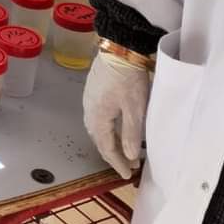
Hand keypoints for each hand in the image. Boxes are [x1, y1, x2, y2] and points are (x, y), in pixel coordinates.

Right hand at [83, 51, 149, 179]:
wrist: (118, 48)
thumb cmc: (128, 78)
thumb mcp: (135, 108)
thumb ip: (131, 134)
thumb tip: (130, 156)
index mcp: (98, 117)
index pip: (106, 147)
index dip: (117, 163)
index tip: (127, 174)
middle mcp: (89, 110)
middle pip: (98, 139)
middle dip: (112, 154)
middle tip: (127, 165)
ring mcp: (88, 100)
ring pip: (95, 128)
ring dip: (108, 142)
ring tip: (122, 149)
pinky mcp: (92, 91)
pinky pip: (95, 117)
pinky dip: (105, 129)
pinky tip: (113, 127)